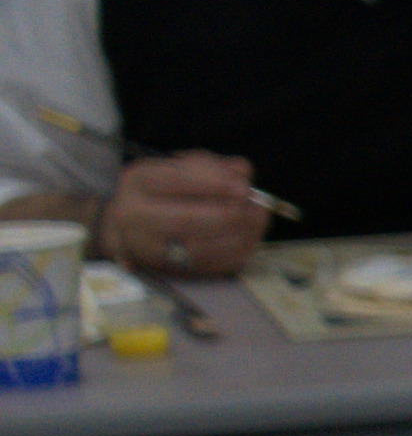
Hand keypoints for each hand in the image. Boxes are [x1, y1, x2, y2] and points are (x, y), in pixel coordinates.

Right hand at [94, 149, 268, 279]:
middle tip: (257, 206)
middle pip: (186, 219)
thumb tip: (241, 171)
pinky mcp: (168, 270)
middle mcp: (135, 217)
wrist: (129, 227)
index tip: (243, 186)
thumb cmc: (162, 191)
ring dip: (240, 234)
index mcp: (138, 182)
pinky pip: (209, 265)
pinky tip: (250, 237)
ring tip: (258, 219)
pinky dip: (236, 252)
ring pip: (200, 247)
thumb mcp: (177, 167)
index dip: (212, 184)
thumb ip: (211, 165)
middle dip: (229, 213)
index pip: (174, 181)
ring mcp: (149, 248)